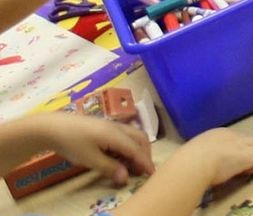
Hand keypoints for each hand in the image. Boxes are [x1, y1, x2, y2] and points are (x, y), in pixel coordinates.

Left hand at [33, 113, 154, 185]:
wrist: (51, 126)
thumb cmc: (71, 142)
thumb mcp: (89, 159)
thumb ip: (109, 168)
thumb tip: (125, 177)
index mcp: (115, 135)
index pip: (137, 149)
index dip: (145, 162)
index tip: (151, 174)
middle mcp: (117, 128)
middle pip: (140, 138)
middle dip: (145, 153)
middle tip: (143, 169)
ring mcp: (111, 125)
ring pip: (133, 135)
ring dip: (137, 149)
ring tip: (131, 164)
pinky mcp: (104, 126)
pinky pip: (124, 135)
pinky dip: (128, 145)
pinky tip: (118, 155)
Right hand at [174, 128, 252, 185]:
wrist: (194, 163)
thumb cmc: (188, 161)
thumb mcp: (194, 153)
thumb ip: (202, 154)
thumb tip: (200, 163)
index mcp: (217, 134)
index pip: (235, 139)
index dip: (236, 151)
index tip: (229, 163)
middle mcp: (232, 135)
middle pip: (251, 139)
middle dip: (250, 152)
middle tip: (240, 168)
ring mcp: (241, 144)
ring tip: (245, 171)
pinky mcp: (249, 154)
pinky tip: (249, 173)